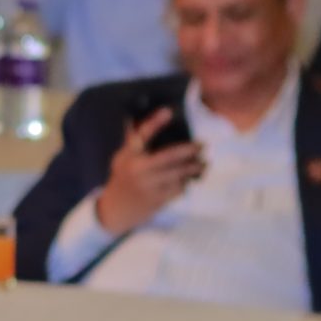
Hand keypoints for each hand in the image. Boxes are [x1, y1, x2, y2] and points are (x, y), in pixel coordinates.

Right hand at [93, 109, 205, 235]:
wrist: (116, 210)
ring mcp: (148, 186)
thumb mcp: (121, 158)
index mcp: (129, 156)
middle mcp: (138, 169)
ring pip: (177, 174)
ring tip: (204, 163)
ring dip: (193, 168)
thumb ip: (131, 141)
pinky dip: (187, 183)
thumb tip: (133, 117)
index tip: (168, 111)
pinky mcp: (157, 200)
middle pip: (168, 156)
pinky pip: (178, 189)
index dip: (155, 122)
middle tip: (202, 145)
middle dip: (189, 150)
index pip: (142, 135)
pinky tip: (193, 179)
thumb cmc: (121, 178)